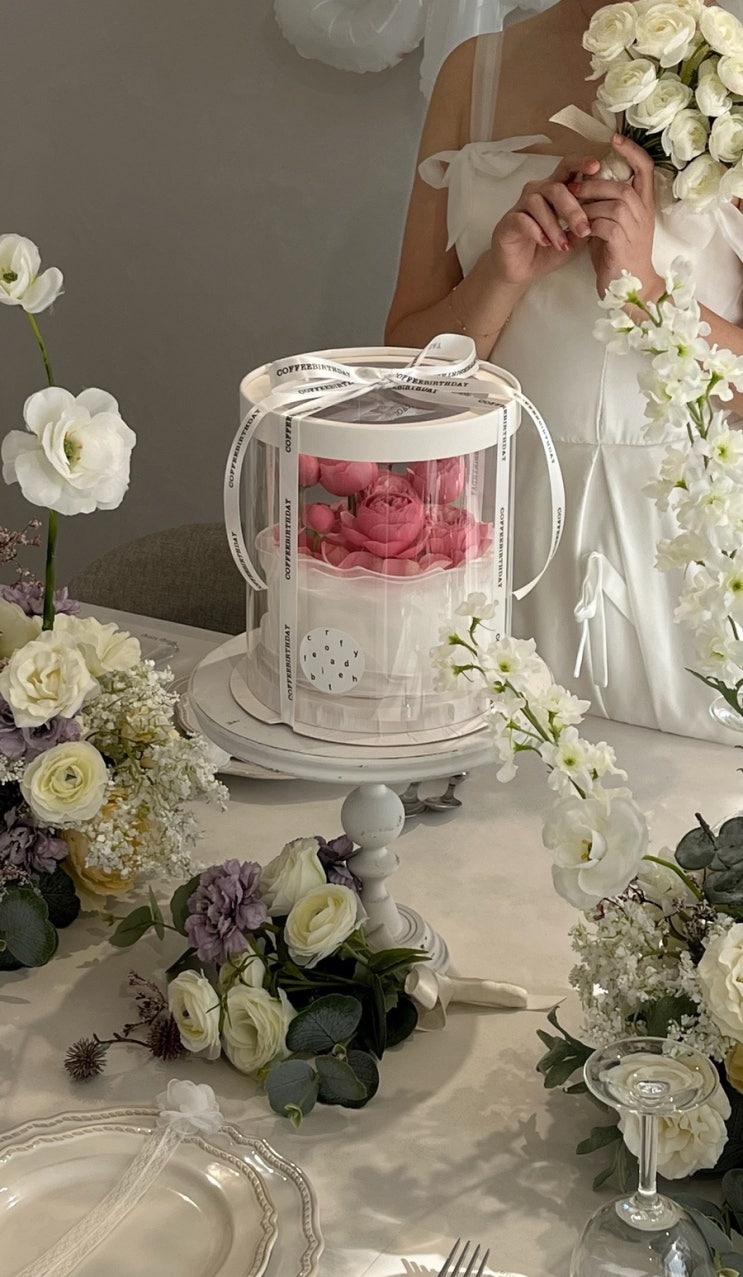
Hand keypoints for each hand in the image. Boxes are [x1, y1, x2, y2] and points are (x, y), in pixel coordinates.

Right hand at [489, 154, 599, 286]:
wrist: (521, 271)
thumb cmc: (548, 250)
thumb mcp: (574, 238)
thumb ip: (587, 223)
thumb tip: (605, 213)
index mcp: (555, 190)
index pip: (568, 169)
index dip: (581, 164)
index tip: (596, 167)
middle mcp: (537, 192)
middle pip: (556, 187)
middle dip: (573, 209)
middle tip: (584, 229)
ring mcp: (521, 205)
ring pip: (538, 202)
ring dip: (554, 225)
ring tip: (563, 245)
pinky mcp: (508, 221)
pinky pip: (523, 219)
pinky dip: (537, 231)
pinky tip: (545, 242)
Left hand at [575, 134, 662, 300]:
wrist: (629, 288)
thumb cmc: (617, 256)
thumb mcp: (613, 225)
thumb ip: (604, 205)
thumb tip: (583, 185)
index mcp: (644, 204)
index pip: (646, 167)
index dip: (631, 150)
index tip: (614, 138)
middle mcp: (643, 212)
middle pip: (620, 185)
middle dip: (593, 185)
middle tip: (572, 188)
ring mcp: (634, 227)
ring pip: (610, 203)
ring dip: (586, 205)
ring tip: (569, 210)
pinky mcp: (621, 241)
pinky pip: (600, 223)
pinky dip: (585, 224)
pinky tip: (575, 231)